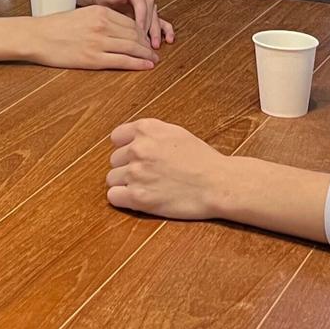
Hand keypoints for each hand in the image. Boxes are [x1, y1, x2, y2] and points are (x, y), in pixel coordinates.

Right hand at [28, 4, 160, 70]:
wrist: (37, 36)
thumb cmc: (55, 26)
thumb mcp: (81, 15)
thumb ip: (100, 20)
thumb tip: (117, 29)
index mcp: (99, 12)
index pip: (129, 22)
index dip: (142, 32)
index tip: (146, 38)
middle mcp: (102, 25)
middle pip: (134, 34)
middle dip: (147, 43)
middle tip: (154, 50)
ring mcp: (99, 42)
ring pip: (132, 47)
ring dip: (146, 54)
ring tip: (153, 59)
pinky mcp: (94, 59)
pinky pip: (123, 61)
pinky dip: (138, 63)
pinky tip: (146, 65)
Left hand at [84, 0, 174, 48]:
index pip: (142, 5)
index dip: (141, 20)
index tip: (138, 32)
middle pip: (150, 14)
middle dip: (147, 30)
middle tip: (143, 43)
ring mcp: (149, 5)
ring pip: (157, 19)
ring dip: (156, 33)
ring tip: (154, 45)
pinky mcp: (151, 14)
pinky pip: (162, 21)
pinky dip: (166, 30)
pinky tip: (168, 39)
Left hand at [105, 118, 232, 219]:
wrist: (217, 183)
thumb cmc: (202, 159)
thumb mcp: (175, 132)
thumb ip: (150, 133)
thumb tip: (131, 140)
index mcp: (146, 129)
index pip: (116, 137)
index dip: (126, 148)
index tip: (137, 157)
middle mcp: (137, 148)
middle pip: (114, 160)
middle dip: (127, 167)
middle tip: (148, 174)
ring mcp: (136, 173)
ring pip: (112, 179)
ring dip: (125, 184)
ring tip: (146, 187)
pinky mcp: (138, 197)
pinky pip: (113, 196)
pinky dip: (123, 199)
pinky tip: (138, 198)